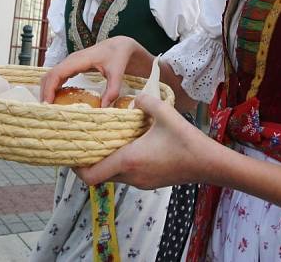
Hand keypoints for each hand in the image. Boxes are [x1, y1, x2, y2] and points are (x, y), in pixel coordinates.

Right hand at [40, 36, 147, 106]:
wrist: (120, 45)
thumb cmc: (118, 56)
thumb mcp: (117, 73)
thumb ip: (112, 90)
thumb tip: (104, 107)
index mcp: (79, 60)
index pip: (57, 73)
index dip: (49, 88)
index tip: (47, 103)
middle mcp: (71, 60)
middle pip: (50, 75)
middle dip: (45, 91)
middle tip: (45, 110)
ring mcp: (71, 62)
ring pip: (52, 75)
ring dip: (47, 89)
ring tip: (49, 107)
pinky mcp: (73, 66)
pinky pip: (58, 76)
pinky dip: (54, 87)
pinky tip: (56, 99)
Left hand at [73, 93, 215, 187]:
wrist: (210, 164)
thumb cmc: (187, 141)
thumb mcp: (165, 113)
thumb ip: (145, 101)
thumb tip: (134, 97)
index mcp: (128, 161)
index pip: (91, 175)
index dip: (76, 167)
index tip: (70, 153)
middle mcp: (131, 176)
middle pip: (99, 175)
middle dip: (90, 161)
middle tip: (86, 141)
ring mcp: (142, 182)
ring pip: (114, 175)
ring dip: (107, 161)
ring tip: (107, 140)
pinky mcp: (151, 182)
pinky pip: (127, 175)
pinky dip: (121, 163)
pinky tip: (129, 145)